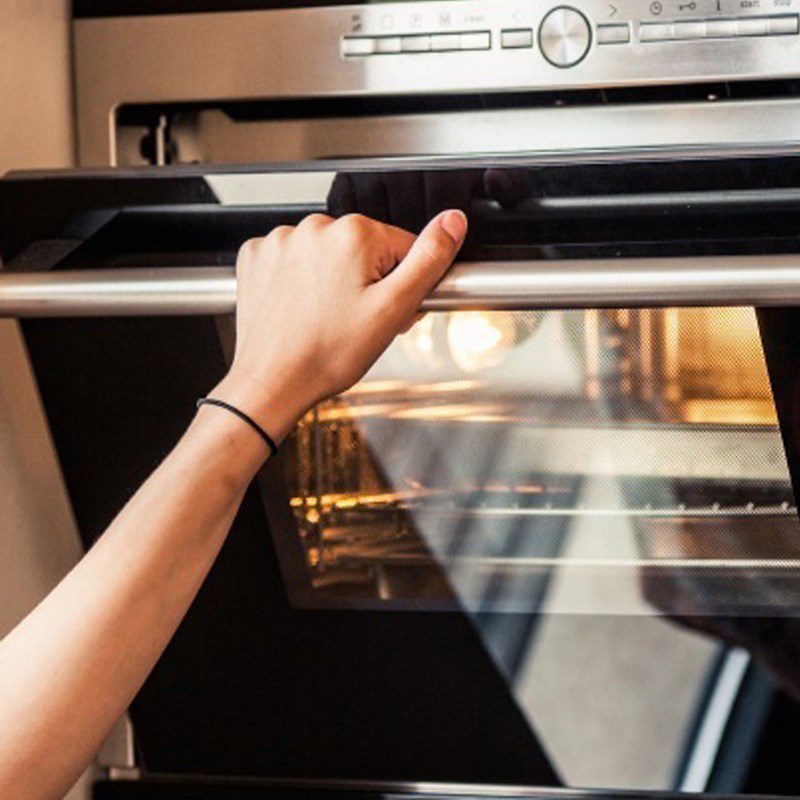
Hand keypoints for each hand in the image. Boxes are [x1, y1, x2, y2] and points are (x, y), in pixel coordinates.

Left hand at [211, 210, 466, 443]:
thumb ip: (429, 259)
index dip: (402, 284)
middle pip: (364, 250)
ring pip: (328, 254)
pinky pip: (293, 259)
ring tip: (327, 318)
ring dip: (333, 280)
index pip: (402, 247)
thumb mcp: (393, 309)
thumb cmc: (327, 354)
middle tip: (358, 321)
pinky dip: (299, 280)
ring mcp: (281, 240)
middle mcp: (314, 227)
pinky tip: (302, 308)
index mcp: (354, 234)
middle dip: (368, 282)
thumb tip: (452, 221)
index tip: (386, 310)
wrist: (271, 382)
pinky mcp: (257, 256)